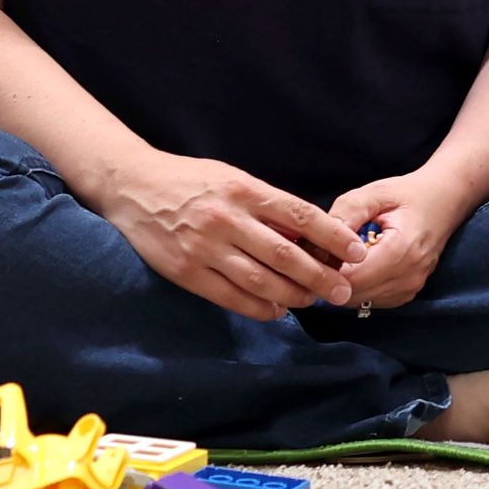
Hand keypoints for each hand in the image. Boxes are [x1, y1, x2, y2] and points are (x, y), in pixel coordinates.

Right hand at [94, 150, 359, 322]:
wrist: (132, 187)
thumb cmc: (189, 181)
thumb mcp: (231, 179)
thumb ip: (265, 205)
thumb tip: (306, 235)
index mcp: (243, 190)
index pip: (300, 215)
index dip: (332, 236)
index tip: (356, 252)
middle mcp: (227, 218)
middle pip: (285, 254)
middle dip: (320, 276)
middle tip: (342, 290)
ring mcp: (205, 247)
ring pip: (261, 280)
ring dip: (292, 295)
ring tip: (311, 301)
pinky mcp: (187, 271)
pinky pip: (231, 297)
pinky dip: (259, 307)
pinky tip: (276, 309)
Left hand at [327, 166, 475, 312]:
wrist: (444, 201)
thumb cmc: (407, 195)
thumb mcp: (373, 194)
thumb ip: (346, 214)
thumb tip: (318, 242)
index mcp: (401, 251)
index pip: (351, 277)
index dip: (326, 265)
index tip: (317, 246)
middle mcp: (408, 277)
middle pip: (351, 293)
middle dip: (331, 275)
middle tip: (323, 250)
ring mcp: (410, 290)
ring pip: (358, 301)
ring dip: (343, 283)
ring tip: (340, 255)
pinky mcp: (406, 295)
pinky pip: (370, 300)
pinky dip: (357, 287)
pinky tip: (356, 264)